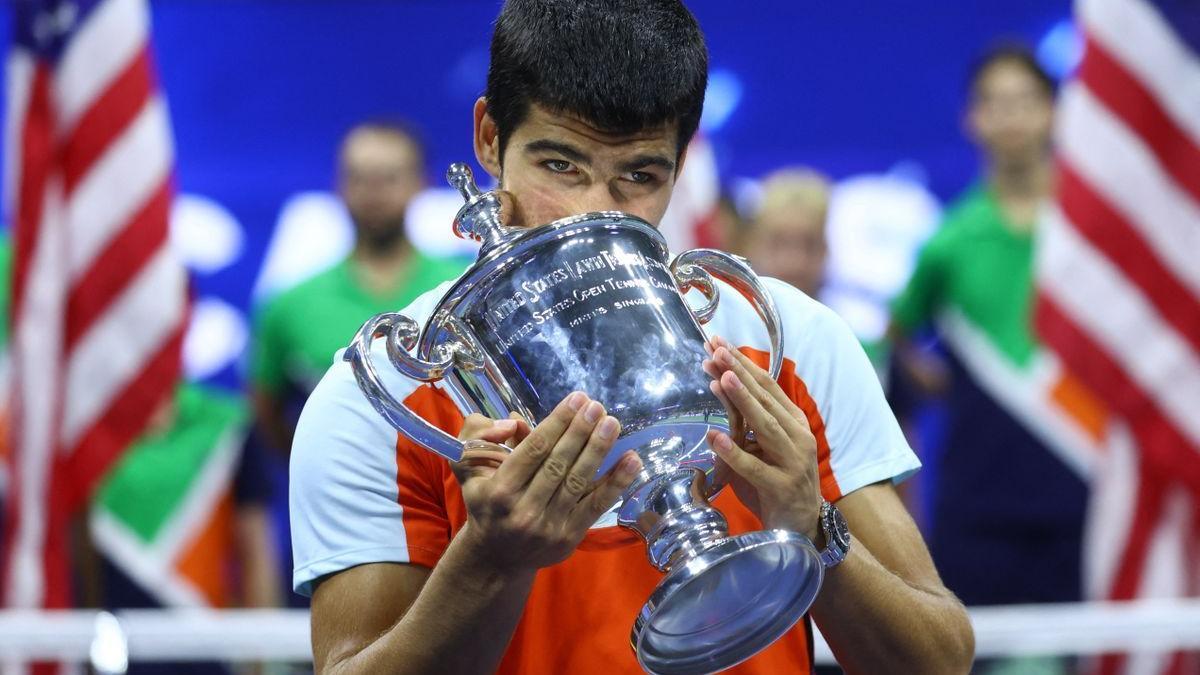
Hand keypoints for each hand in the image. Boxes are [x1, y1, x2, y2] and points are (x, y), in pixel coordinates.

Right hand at [451, 393, 641, 571]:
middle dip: (580, 431)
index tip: (577, 399)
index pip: (534, 450)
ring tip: (612, 423)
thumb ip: (481, 437)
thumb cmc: (485, 503)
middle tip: (597, 406)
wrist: (496, 558)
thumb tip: (516, 421)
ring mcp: (549, 526)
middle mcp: (524, 510)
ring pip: (578, 482)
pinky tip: (632, 459)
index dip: (558, 422)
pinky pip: (596, 505)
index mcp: (499, 491)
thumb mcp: (468, 469)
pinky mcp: (569, 537)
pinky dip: (616, 482)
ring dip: (598, 450)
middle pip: (558, 463)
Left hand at [702, 336, 821, 540]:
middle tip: (716, 349)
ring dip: (742, 401)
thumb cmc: (775, 480)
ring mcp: (792, 462)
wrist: (800, 526)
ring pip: (764, 426)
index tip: (718, 343)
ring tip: (722, 378)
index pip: (767, 385)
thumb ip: (744, 416)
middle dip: (739, 372)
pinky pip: (753, 467)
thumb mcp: (760, 444)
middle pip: (765, 399)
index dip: (743, 363)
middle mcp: (797, 437)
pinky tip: (713, 437)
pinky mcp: (780, 487)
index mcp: (794, 422)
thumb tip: (719, 379)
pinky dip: (732, 452)